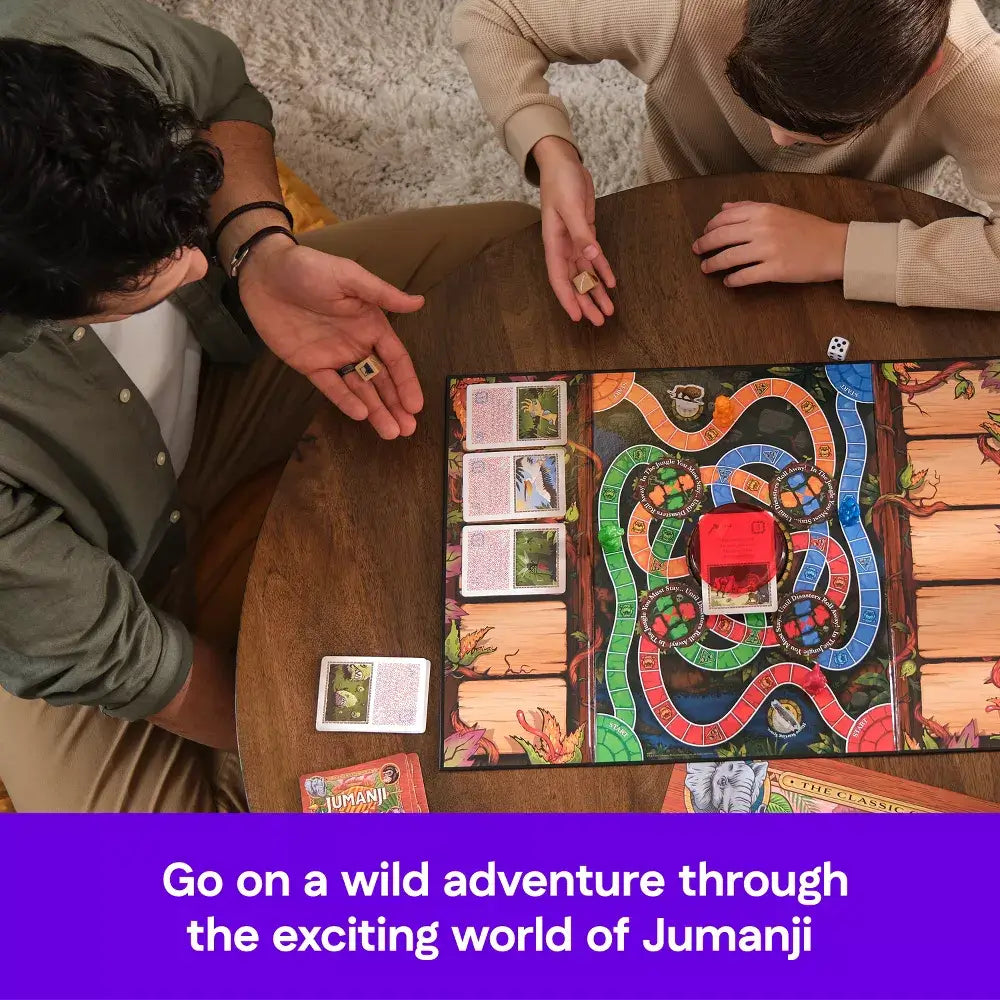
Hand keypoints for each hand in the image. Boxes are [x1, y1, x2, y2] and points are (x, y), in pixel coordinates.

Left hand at [238, 235, 424, 438]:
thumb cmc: (310, 269)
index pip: (395, 359)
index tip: (416, 406)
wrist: (264, 274)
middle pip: (381, 380)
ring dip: (376, 410)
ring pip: (360, 389)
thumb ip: (382, 294)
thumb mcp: (349, 276)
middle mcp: (357, 344)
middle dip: (395, 404)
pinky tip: (361, 415)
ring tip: (391, 432)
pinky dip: (346, 401)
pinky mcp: (310, 365)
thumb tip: (419, 303)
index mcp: (371, 324)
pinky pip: (331, 387)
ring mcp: (334, 357)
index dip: (406, 382)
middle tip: (408, 430)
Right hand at [533, 136, 615, 323]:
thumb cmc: (560, 182)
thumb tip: (591, 256)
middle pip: (573, 282)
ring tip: (608, 310)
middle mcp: (562, 248)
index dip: (568, 299)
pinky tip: (612, 284)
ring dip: (596, 292)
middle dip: (585, 302)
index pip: (559, 278)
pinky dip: (603, 271)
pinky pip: (595, 259)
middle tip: (599, 321)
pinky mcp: (585, 234)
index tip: (576, 317)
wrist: (563, 163)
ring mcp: (574, 242)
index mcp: (553, 243)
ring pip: (585, 274)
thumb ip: (581, 233)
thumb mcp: (570, 206)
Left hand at [693, 202, 848, 286]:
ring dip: (713, 264)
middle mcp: (762, 228)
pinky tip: (728, 282)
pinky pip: (745, 276)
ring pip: (729, 257)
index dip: (709, 228)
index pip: (725, 218)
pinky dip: (732, 280)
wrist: (834, 247)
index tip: (703, 235)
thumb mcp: (778, 211)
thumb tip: (723, 208)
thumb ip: (749, 208)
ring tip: (706, 269)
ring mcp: (768, 249)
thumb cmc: (807, 229)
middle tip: (697, 252)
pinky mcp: (774, 270)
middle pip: (722, 237)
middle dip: (704, 245)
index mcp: (763, 211)